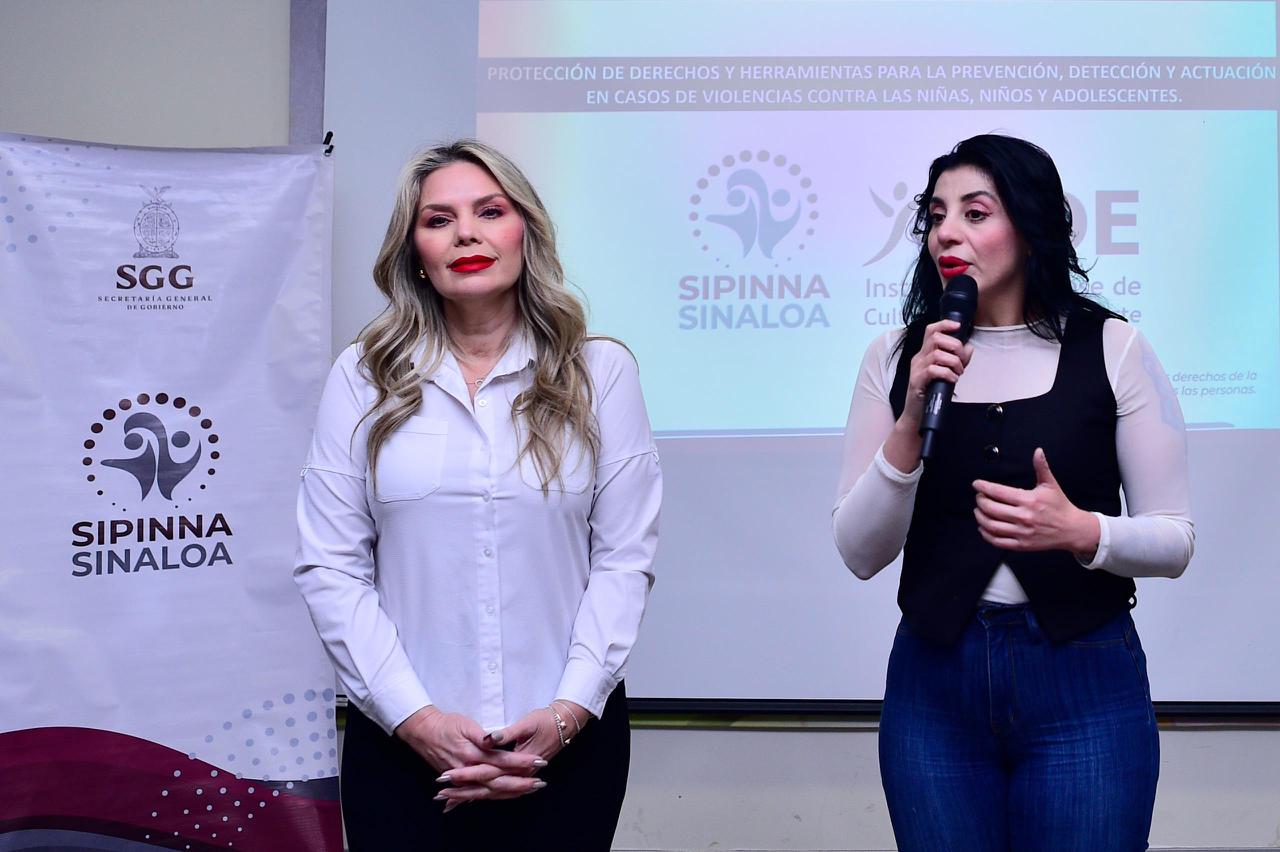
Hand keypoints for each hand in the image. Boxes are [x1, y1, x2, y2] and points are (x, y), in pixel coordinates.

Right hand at [395, 706, 545, 810]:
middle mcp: (469, 770)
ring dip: (510, 792)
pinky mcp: (459, 782)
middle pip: (499, 781)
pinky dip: (493, 796)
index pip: (503, 761)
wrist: (424, 732)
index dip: (521, 761)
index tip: (538, 761)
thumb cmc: (447, 725)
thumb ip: (483, 736)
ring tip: (529, 790)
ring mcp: (463, 778)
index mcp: (473, 754)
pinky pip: (479, 793)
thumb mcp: (466, 725)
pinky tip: (506, 796)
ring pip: (490, 790)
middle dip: (521, 783)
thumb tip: (496, 741)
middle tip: (540, 783)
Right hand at [900, 319, 974, 424]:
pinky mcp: (916, 381)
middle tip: (961, 360)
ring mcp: (916, 369)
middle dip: (955, 346)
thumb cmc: (932, 393)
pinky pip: (934, 370)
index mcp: (925, 353)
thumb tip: (969, 347)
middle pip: (936, 338)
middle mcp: (919, 358)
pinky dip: (948, 374)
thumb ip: (959, 359)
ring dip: (954, 363)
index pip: (931, 330)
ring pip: (937, 354)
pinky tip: (952, 380)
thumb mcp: (947, 372)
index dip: (945, 324)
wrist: (917, 414)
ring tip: (958, 373)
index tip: (958, 326)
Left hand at [972, 448, 1099, 558]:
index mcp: (1029, 500)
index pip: (999, 492)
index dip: (984, 487)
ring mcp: (1022, 532)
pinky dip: (986, 534)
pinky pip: (997, 541)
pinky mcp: (1022, 545)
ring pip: (991, 525)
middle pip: (991, 509)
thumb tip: (1038, 451)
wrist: (1072, 529)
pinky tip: (983, 526)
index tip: (976, 484)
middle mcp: (1023, 517)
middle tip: (979, 497)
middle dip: (980, 501)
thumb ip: (1041, 467)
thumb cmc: (1060, 505)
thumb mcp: (1051, 485)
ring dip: (980, 517)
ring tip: (978, 510)